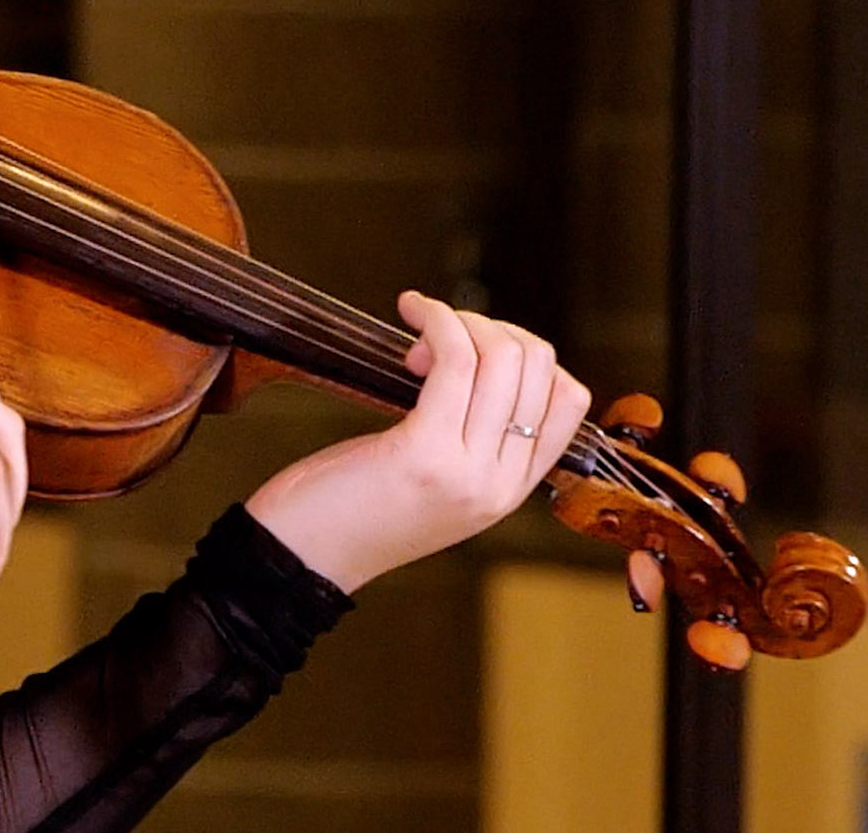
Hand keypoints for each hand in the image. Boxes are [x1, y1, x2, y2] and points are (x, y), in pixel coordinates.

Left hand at [243, 292, 586, 592]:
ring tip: (417, 329)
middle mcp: (499, 485)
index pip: (568, 400)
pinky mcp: (425, 453)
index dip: (527, 354)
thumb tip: (478, 354)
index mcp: (508, 490)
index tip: (472, 352)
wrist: (300, 556)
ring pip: (502, 359)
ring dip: (459, 320)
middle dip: (490, 330)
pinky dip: (437, 321)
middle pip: (539, 369)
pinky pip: (455, 361)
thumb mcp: (431, 480)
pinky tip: (411, 310)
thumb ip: (468, 437)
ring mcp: (468, 472)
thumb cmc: (349, 506)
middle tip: (432, 342)